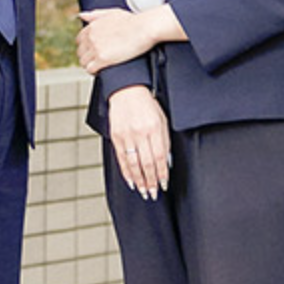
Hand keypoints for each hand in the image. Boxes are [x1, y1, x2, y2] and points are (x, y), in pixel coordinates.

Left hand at [77, 5, 184, 73]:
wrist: (144, 28)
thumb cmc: (132, 21)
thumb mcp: (112, 13)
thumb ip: (95, 15)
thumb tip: (81, 15)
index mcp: (92, 26)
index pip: (79, 40)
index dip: (86, 47)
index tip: (94, 51)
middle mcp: (91, 37)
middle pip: (80, 52)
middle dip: (87, 57)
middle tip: (98, 60)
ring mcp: (96, 48)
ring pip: (84, 62)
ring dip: (90, 65)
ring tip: (100, 67)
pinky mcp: (103, 59)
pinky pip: (90, 69)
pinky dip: (95, 72)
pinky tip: (102, 71)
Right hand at [107, 86, 170, 200]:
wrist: (126, 90)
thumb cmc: (147, 104)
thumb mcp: (162, 119)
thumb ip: (165, 141)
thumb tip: (166, 162)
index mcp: (155, 128)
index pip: (159, 157)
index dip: (162, 173)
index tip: (164, 184)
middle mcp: (140, 133)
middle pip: (147, 163)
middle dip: (151, 181)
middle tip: (154, 193)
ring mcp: (127, 135)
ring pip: (134, 164)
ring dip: (139, 181)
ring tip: (144, 191)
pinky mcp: (116, 137)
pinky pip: (121, 159)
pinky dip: (126, 172)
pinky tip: (131, 181)